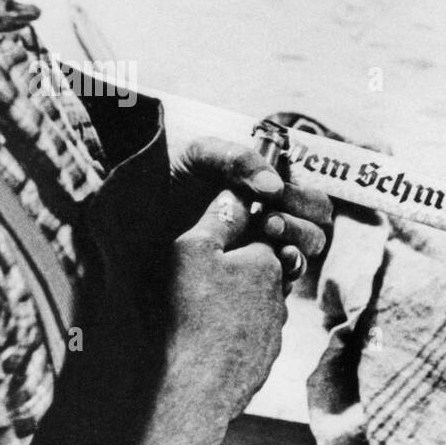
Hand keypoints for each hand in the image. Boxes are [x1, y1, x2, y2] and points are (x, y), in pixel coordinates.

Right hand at [165, 190, 289, 421]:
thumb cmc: (188, 312)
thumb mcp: (192, 249)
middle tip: (195, 280)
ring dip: (232, 308)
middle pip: (259, 274)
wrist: (191, 390)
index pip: (261, 236)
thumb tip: (236, 194)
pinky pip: (246, 342)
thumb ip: (217, 218)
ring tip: (193, 315)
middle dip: (235, 273)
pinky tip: (200, 346)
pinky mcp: (259, 366)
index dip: (236, 235)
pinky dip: (227, 340)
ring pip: (254, 310)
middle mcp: (278, 299)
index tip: (212, 240)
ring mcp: (272, 336)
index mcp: (266, 263)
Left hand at [169, 135, 332, 287]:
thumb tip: (273, 185)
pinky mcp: (242, 283)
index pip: (312, 202)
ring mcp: (259, 257)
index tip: (274, 198)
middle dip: (299, 228)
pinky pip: (277, 289)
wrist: (130, 209)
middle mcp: (272, 226)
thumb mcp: (201, 155)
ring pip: (300, 261)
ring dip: (293, 254)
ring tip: (267, 246)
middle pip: (315, 234)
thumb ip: (238, 159)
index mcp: (270, 194)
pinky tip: (260, 273)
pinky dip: (278, 282)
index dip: (301, 201)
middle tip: (268, 223)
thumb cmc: (166, 176)